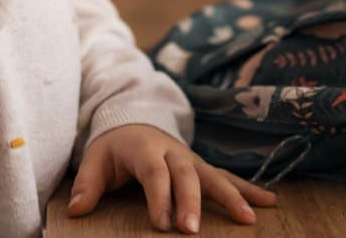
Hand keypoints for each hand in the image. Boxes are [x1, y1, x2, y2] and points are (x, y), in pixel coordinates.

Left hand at [66, 123, 277, 232]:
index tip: (162, 225)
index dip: (159, 197)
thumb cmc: (114, 146)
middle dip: (192, 202)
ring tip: (247, 218)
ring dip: (231, 196)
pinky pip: (227, 177)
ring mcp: (191, 158)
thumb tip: (76, 211)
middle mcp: (173, 152)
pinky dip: (248, 189)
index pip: (154, 173)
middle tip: (193, 230)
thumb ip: (86, 184)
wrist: (134, 118)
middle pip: (186, 176)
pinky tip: (269, 203)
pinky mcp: (202, 166)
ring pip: (213, 176)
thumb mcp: (95, 158)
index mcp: (145, 148)